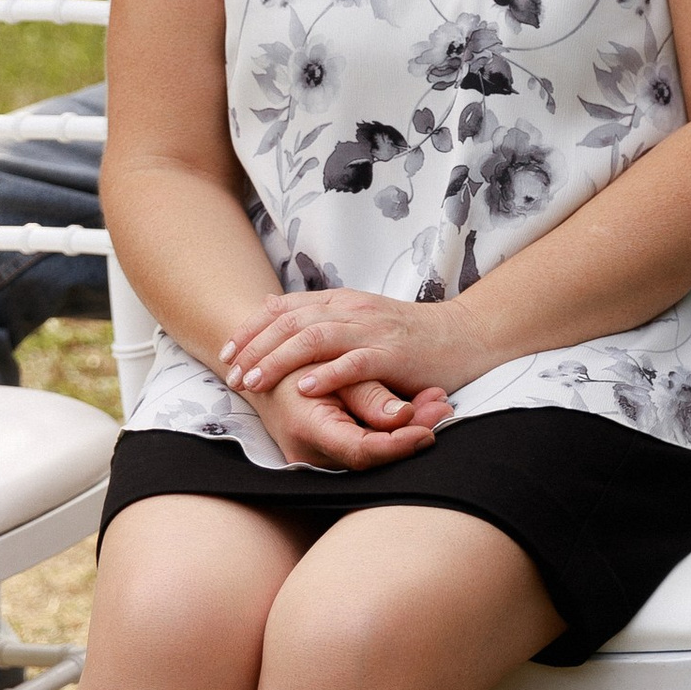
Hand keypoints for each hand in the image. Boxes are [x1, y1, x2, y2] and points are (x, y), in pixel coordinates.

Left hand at [220, 289, 461, 467]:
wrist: (464, 336)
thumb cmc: (409, 336)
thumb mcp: (359, 317)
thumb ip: (320, 316)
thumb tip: (270, 308)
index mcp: (341, 300)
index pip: (284, 307)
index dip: (250, 329)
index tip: (226, 353)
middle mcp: (352, 310)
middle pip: (291, 322)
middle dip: (255, 349)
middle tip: (231, 375)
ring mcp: (372, 330)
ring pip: (314, 339)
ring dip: (278, 361)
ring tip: (254, 382)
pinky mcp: (393, 354)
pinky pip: (354, 363)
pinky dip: (327, 375)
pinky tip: (306, 389)